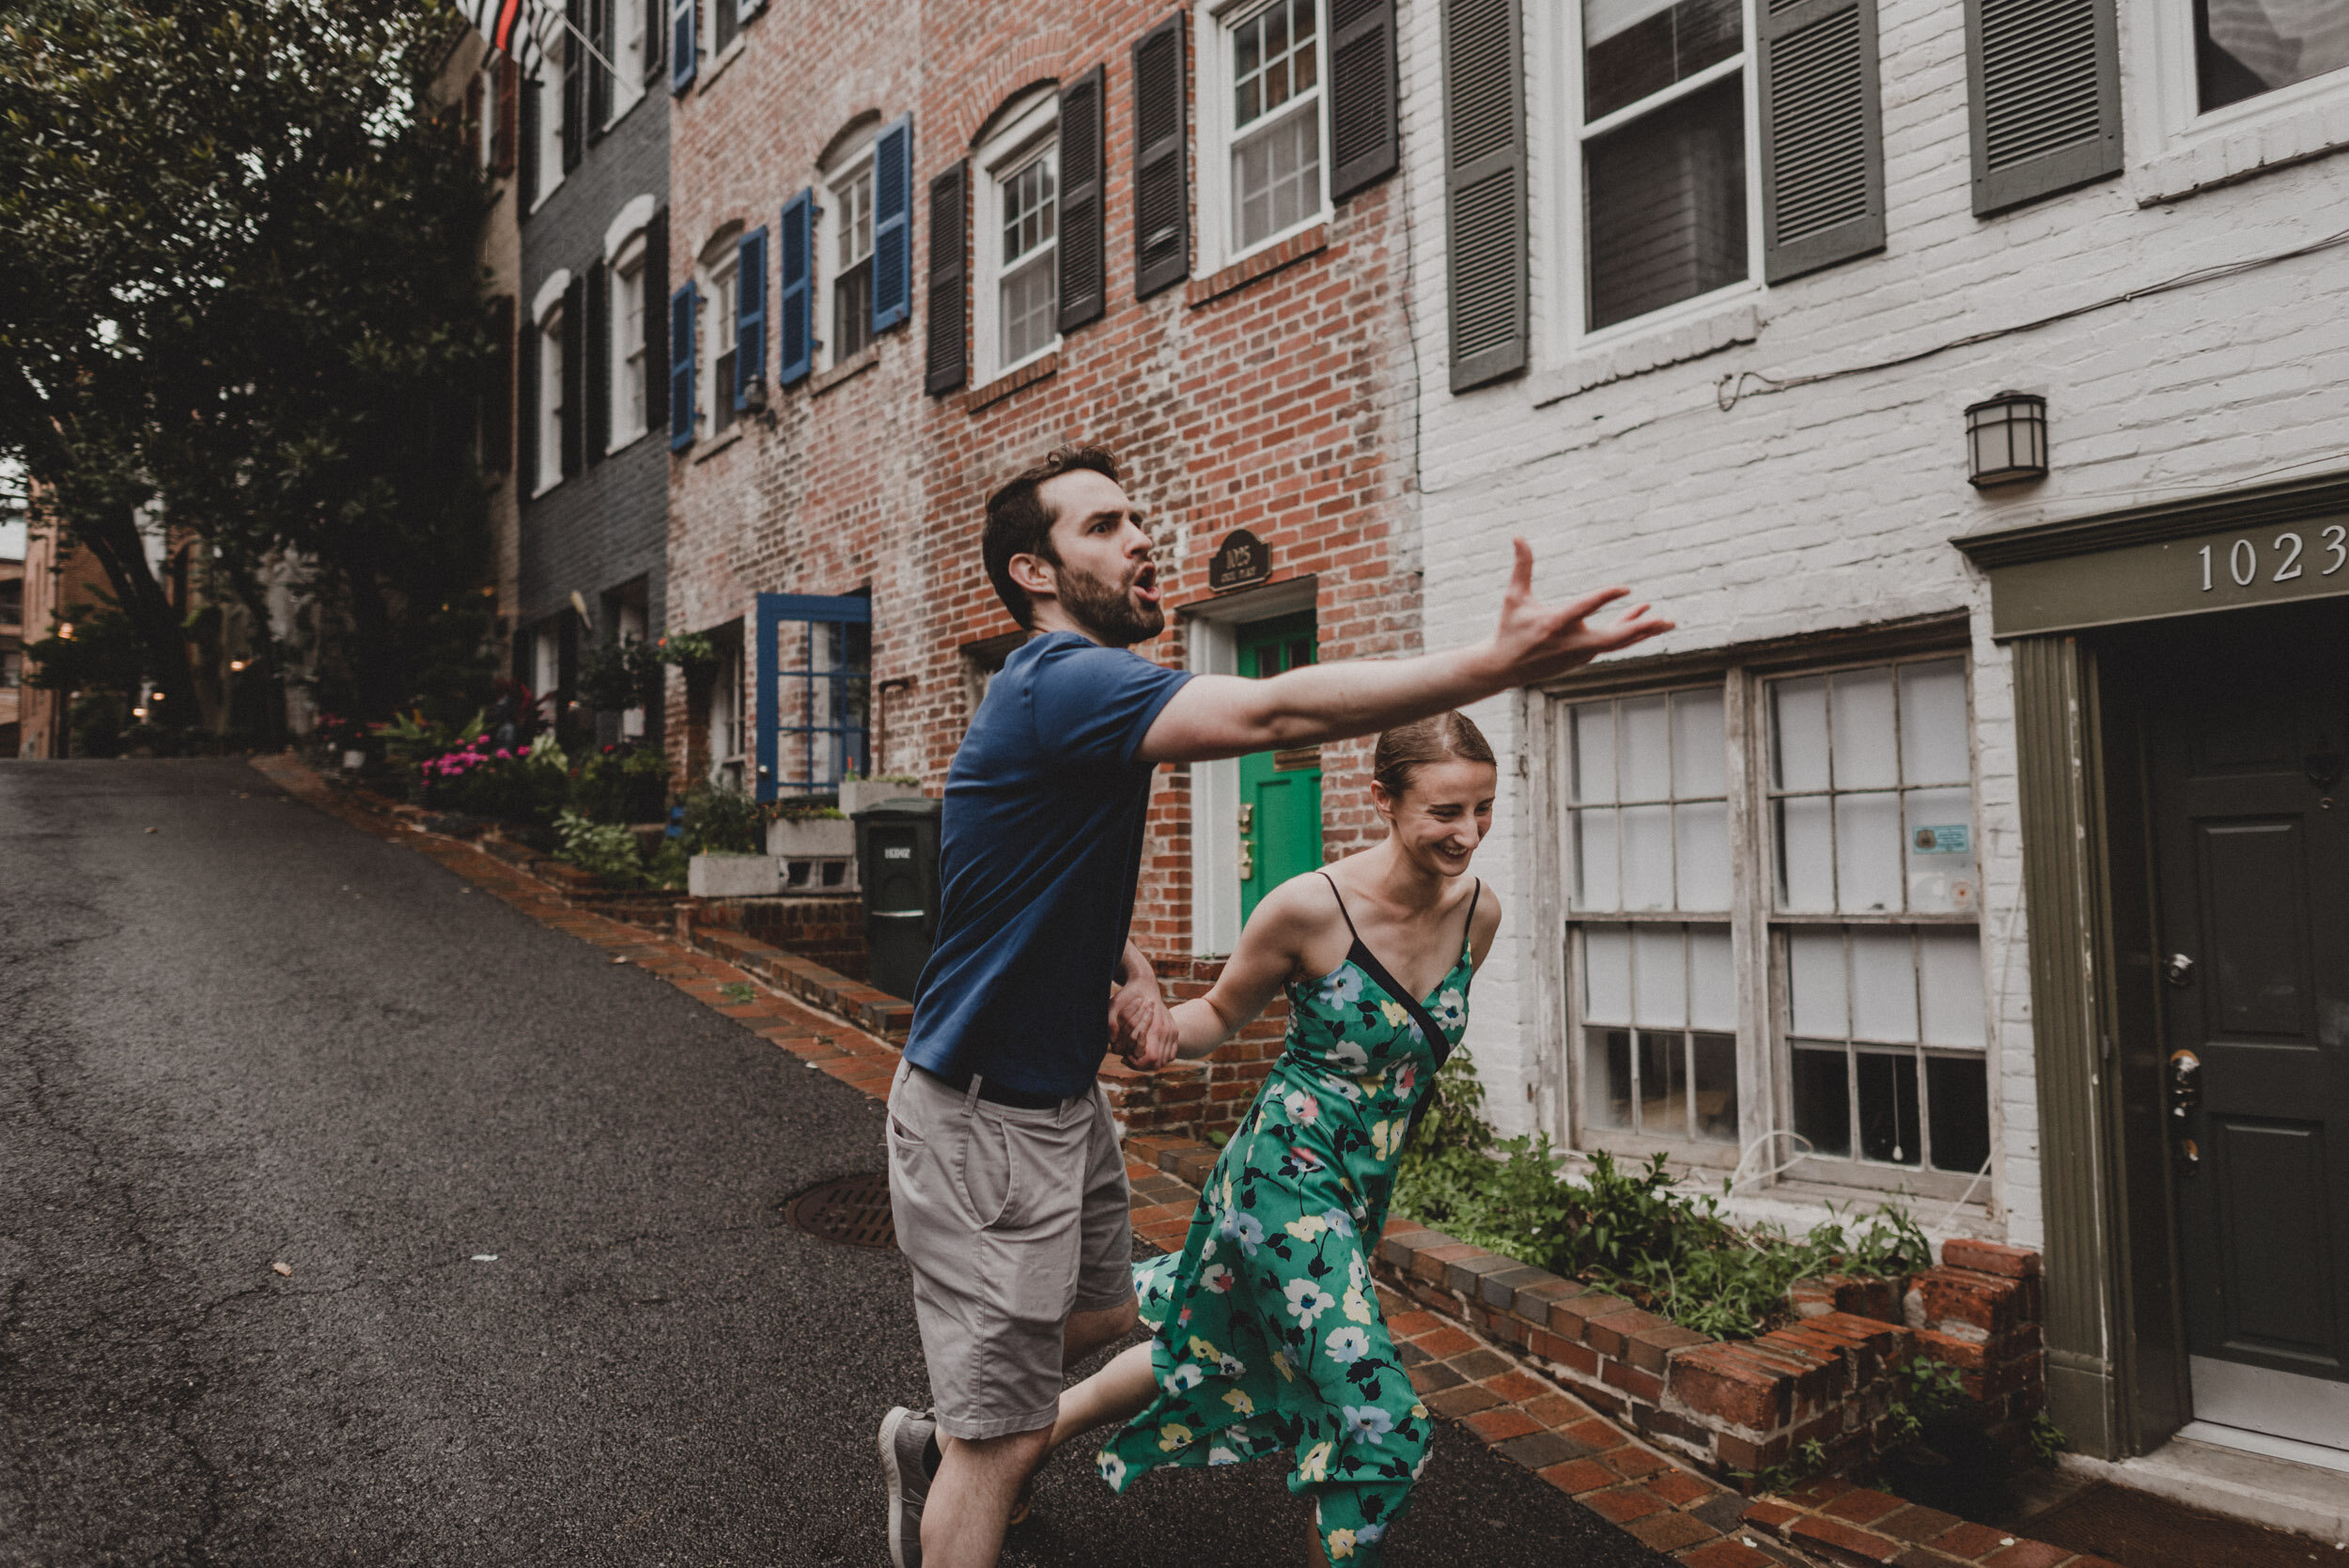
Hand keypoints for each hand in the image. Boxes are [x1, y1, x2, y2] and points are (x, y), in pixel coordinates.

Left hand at [1108, 974, 1179, 1071]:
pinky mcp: (1174, 1031)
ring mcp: (1172, 1032)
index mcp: (1155, 1028)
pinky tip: (1145, 1050)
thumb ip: (1111, 1023)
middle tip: (1128, 1058)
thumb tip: (1113, 1041)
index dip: (1137, 1063)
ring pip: (1165, 1060)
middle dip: (1142, 1064)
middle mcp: (1167, 1031)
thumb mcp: (1114, 1006)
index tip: (1125, 1057)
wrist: (1145, 984)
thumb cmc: (1127, 995)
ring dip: (1150, 1062)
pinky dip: (1160, 1056)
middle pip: (1158, 1063)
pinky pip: (1171, 1054)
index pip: (1151, 1058)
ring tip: (1135, 1055)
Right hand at [1483, 539, 1672, 686]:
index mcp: (1554, 623)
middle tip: (1664, 620)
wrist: (1505, 668)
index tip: (1626, 588)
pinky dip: (1628, 631)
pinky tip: (1641, 615)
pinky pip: (1613, 643)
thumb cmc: (1510, 628)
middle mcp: (1572, 642)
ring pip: (1618, 642)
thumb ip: (1521, 566)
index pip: (1585, 608)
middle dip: (1640, 629)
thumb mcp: (1513, 596)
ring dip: (1642, 631)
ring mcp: (1581, 653)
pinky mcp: (1584, 657)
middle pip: (1613, 638)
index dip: (1606, 597)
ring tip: (1668, 621)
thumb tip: (1517, 534)